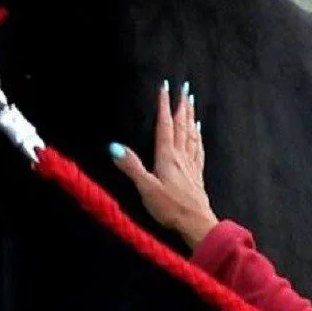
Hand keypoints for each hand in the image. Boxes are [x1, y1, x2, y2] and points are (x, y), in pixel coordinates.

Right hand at [110, 82, 218, 250]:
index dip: (164, 106)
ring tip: (191, 103)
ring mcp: (190, 165)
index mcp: (167, 157)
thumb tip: (114, 147)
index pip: (164, 126)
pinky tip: (198, 131)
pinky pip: (197, 148)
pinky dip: (197, 136)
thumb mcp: (146, 188)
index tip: (165, 87)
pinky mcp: (196, 175)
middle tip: (184, 88)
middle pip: (181, 126)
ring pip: (191, 134)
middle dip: (181, 106)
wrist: (196, 223)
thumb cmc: (170, 208)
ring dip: (190, 117)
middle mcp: (180, 156)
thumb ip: (131, 167)